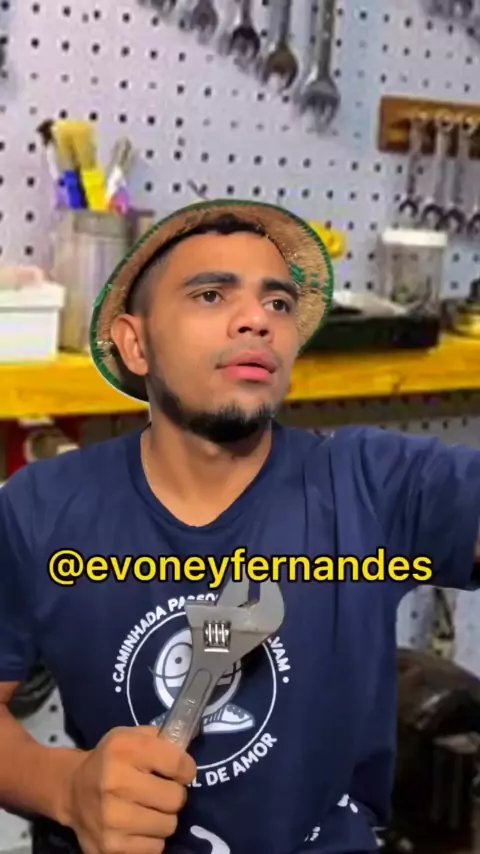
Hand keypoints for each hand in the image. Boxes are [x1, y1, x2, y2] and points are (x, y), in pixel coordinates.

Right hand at [66, 725, 195, 853]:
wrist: (73, 791)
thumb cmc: (110, 761)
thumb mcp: (130, 736)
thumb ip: (161, 738)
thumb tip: (189, 746)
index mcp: (124, 750)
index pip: (177, 764)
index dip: (186, 769)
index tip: (181, 772)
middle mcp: (116, 783)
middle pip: (176, 798)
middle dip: (174, 795)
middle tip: (163, 793)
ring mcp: (112, 819)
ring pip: (168, 826)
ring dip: (164, 819)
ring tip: (150, 810)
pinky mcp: (110, 848)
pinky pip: (154, 848)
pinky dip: (152, 839)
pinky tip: (139, 827)